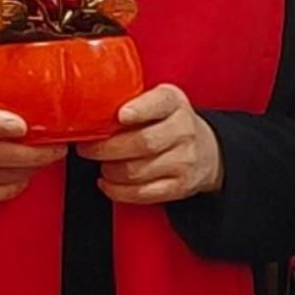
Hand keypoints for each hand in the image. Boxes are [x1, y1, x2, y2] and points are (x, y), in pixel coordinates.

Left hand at [88, 80, 221, 205]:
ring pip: (137, 171)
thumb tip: (90, 108)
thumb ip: (131, 100)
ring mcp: (183, 160)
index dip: (140, 110)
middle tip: (87, 149)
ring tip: (101, 165)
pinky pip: (142, 193)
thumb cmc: (170, 123)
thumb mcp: (159, 101)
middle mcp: (183, 130)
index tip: (121, 115)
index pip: (160, 103)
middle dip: (106, 148)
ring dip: (110, 171)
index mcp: (174, 103)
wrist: (207, 151)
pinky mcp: (179, 186)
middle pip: (142, 142)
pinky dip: (117, 191)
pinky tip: (108, 183)